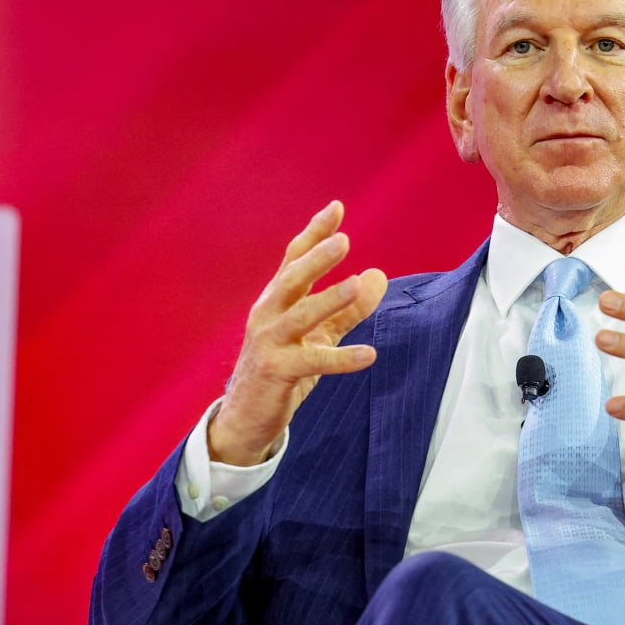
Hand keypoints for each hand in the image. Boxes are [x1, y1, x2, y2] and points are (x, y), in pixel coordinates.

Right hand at [210, 200, 387, 465]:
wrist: (246, 417)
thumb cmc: (282, 367)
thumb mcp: (318, 335)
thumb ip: (348, 308)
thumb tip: (378, 276)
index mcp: (276, 300)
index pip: (294, 258)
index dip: (314, 233)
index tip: (337, 207)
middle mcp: (268, 315)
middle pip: (292, 279)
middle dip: (317, 258)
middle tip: (344, 240)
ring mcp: (269, 343)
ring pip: (299, 316)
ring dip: (328, 300)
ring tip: (356, 285)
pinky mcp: (276, 372)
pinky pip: (312, 362)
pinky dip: (342, 358)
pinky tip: (369, 355)